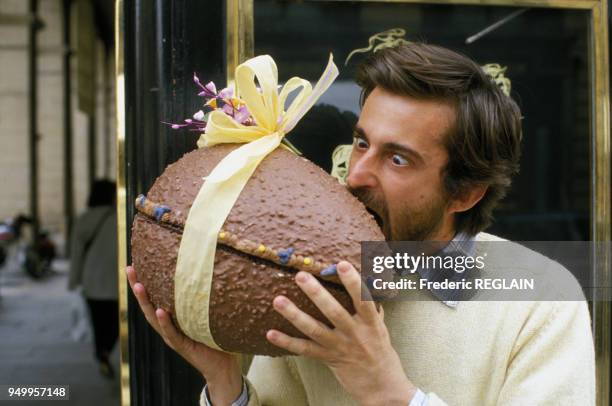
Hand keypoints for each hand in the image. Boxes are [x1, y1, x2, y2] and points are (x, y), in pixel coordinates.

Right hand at [126, 266, 241, 404]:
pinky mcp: (182, 346)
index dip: (145, 282)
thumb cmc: (215, 337)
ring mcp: (173, 337)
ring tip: (138, 285)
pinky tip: (159, 311)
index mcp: (172, 318)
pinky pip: (172, 333)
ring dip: (146, 302)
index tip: (135, 263)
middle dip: (137, 287)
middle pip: (148, 304)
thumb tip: (209, 270)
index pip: (154, 297)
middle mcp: (168, 326)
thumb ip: (202, 298)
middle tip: (129, 269)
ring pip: (154, 317)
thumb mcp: (205, 314)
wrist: (222, 365)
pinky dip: (165, 322)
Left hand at [266, 261, 416, 405]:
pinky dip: (287, 342)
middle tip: (300, 276)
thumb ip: (371, 306)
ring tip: (278, 300)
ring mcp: (339, 347)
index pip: (363, 299)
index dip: (353, 282)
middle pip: (333, 312)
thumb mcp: (380, 326)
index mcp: (371, 323)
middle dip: (316, 293)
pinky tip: (271, 333)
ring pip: (314, 329)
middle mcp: (354, 334)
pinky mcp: (328, 359)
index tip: (341, 264)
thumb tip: (367, 280)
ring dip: (294, 314)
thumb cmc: (381, 350)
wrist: (382, 386)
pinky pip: (305, 349)